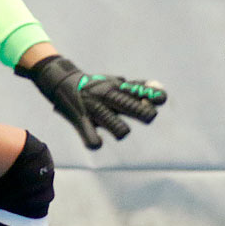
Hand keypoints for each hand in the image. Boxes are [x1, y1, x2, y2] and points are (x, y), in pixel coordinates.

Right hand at [17, 54, 166, 148]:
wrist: (63, 83)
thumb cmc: (97, 86)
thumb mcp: (117, 83)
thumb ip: (139, 88)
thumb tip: (161, 92)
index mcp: (118, 88)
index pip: (140, 90)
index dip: (154, 95)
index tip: (161, 99)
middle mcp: (108, 97)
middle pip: (131, 106)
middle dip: (145, 114)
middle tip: (148, 116)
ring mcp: (95, 109)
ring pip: (115, 126)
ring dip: (121, 130)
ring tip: (120, 130)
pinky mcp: (81, 121)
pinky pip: (91, 138)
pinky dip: (95, 142)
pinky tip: (98, 141)